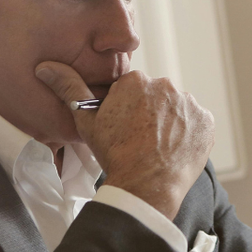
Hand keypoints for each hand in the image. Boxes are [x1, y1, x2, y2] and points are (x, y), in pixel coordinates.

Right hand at [35, 62, 213, 219]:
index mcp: (136, 81)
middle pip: (157, 97)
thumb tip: (45, 67)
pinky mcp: (206, 121)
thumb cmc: (114, 154)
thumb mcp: (86, 121)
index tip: (125, 129)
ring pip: (177, 109)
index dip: (128, 111)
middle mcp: (166, 85)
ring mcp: (189, 103)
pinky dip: (189, 133)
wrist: (145, 185)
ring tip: (159, 146)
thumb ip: (69, 88)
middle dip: (150, 113)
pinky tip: (176, 149)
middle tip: (141, 139)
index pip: (133, 90)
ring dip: (171, 122)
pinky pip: (197, 123)